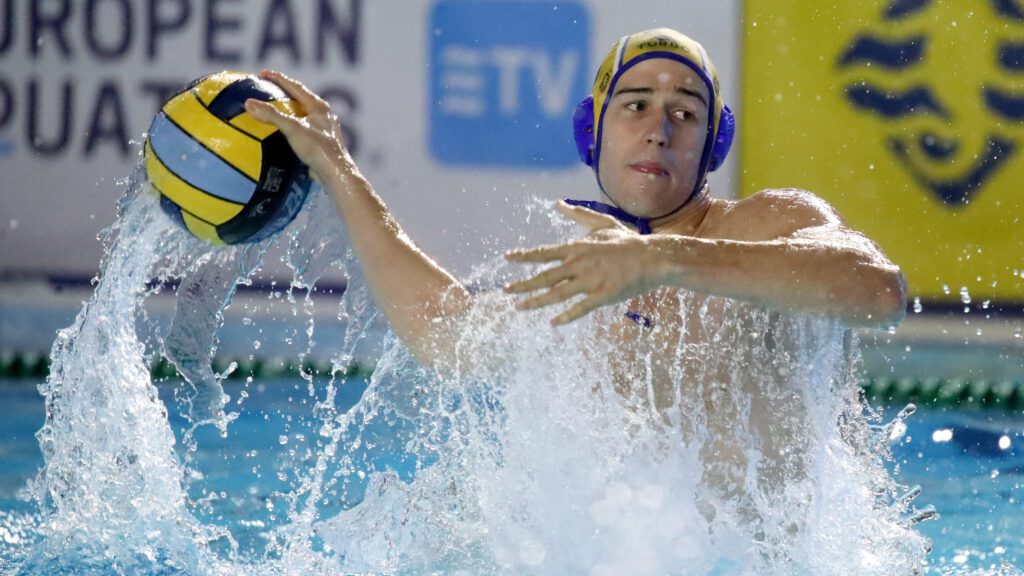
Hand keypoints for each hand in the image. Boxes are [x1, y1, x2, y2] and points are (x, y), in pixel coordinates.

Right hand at [243, 70, 353, 183]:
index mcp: (320, 107)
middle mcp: (324, 115)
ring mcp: (325, 129)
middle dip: (285, 91)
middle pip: (302, 97)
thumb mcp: (292, 129)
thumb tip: (248, 103)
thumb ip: (271, 115)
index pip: (296, 87)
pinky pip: (305, 127)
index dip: (278, 78)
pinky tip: (285, 131)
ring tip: (276, 107)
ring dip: (290, 108)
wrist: (335, 173)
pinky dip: (293, 124)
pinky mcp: (323, 142)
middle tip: (268, 87)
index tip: (262, 73)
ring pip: (304, 113)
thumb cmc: (317, 148)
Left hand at [504, 201, 670, 324]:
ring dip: (537, 301)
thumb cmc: (627, 241)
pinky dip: (566, 316)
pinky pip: (580, 308)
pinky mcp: (603, 295)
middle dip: (523, 284)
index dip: (524, 256)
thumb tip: (558, 203)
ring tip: (519, 307)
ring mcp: (591, 281)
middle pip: (545, 276)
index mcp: (577, 248)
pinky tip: (553, 323)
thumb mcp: (601, 223)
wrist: (653, 257)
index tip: (507, 258)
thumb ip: (578, 215)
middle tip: (505, 290)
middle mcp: (579, 264)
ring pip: (558, 294)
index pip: (544, 252)